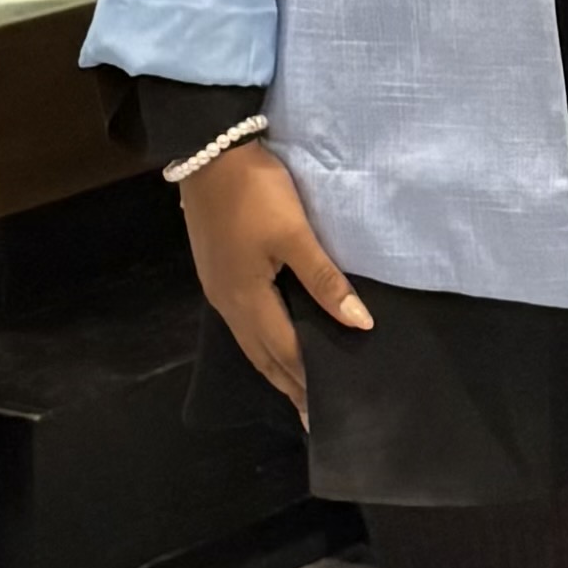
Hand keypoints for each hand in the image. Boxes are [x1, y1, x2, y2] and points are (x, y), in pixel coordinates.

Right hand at [179, 145, 370, 423]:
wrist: (209, 152)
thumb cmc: (255, 193)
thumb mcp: (295, 234)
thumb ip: (325, 280)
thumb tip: (359, 324)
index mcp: (248, 299)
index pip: (287, 352)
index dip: (309, 381)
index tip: (328, 412)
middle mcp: (229, 303)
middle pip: (264, 357)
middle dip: (289, 386)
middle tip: (313, 415)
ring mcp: (218, 289)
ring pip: (250, 342)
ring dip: (274, 368)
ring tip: (296, 390)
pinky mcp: (216, 273)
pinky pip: (243, 324)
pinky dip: (262, 344)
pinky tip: (272, 342)